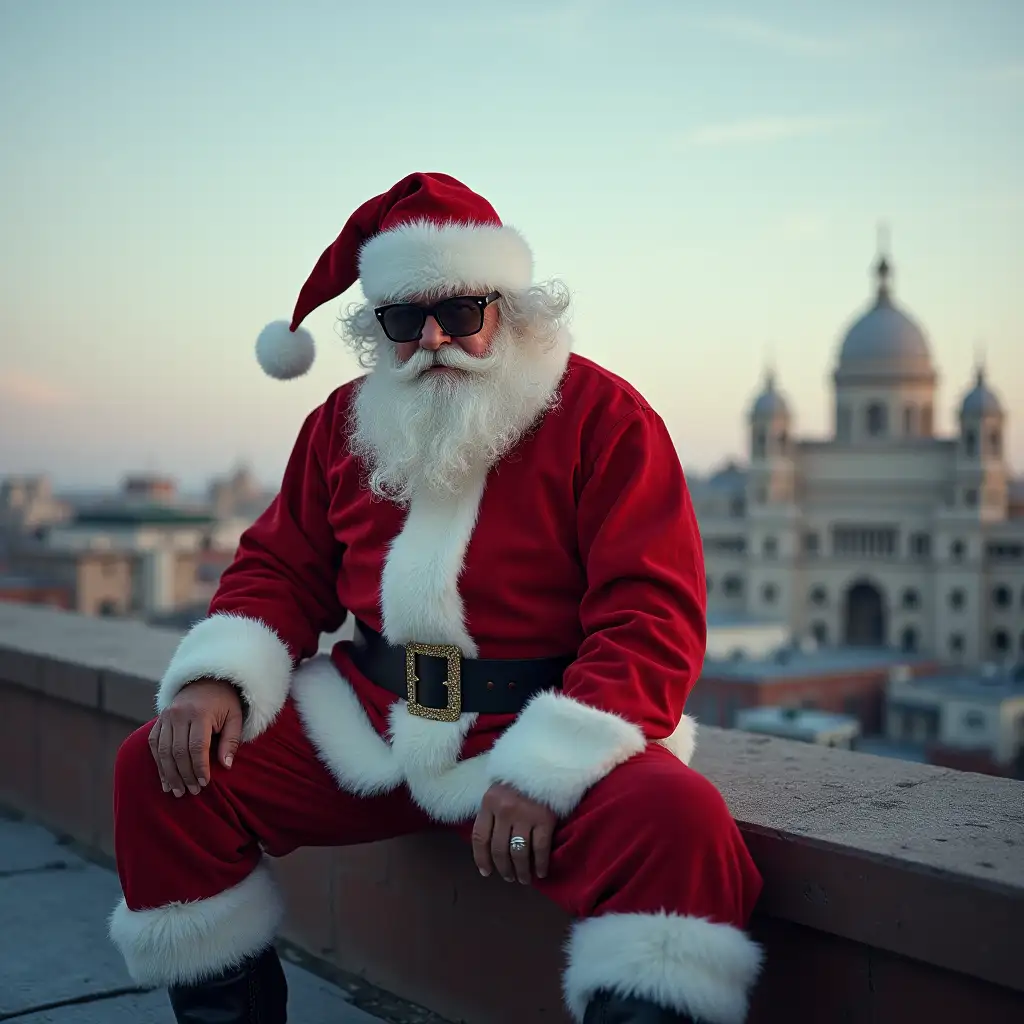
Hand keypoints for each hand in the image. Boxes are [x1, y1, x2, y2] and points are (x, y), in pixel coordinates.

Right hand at [148, 679, 243, 797]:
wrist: (206, 679)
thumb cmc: (225, 702)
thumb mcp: (235, 717)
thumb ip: (231, 741)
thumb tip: (226, 766)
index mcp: (200, 713)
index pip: (197, 747)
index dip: (200, 767)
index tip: (205, 783)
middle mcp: (179, 714)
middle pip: (178, 751)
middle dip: (185, 775)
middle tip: (192, 791)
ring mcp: (166, 716)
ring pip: (163, 751)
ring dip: (169, 774)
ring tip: (177, 791)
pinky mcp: (159, 720)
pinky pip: (154, 744)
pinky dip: (158, 763)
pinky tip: (165, 779)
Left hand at [472, 782, 556, 883]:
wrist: (547, 762)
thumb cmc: (520, 778)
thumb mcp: (498, 789)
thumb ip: (491, 811)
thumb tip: (488, 843)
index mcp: (489, 802)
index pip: (480, 837)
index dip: (481, 858)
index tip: (486, 872)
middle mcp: (505, 810)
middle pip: (499, 849)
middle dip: (503, 868)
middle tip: (508, 877)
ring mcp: (525, 815)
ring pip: (519, 853)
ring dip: (521, 870)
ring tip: (523, 878)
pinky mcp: (545, 819)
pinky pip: (540, 849)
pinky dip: (540, 864)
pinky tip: (541, 872)